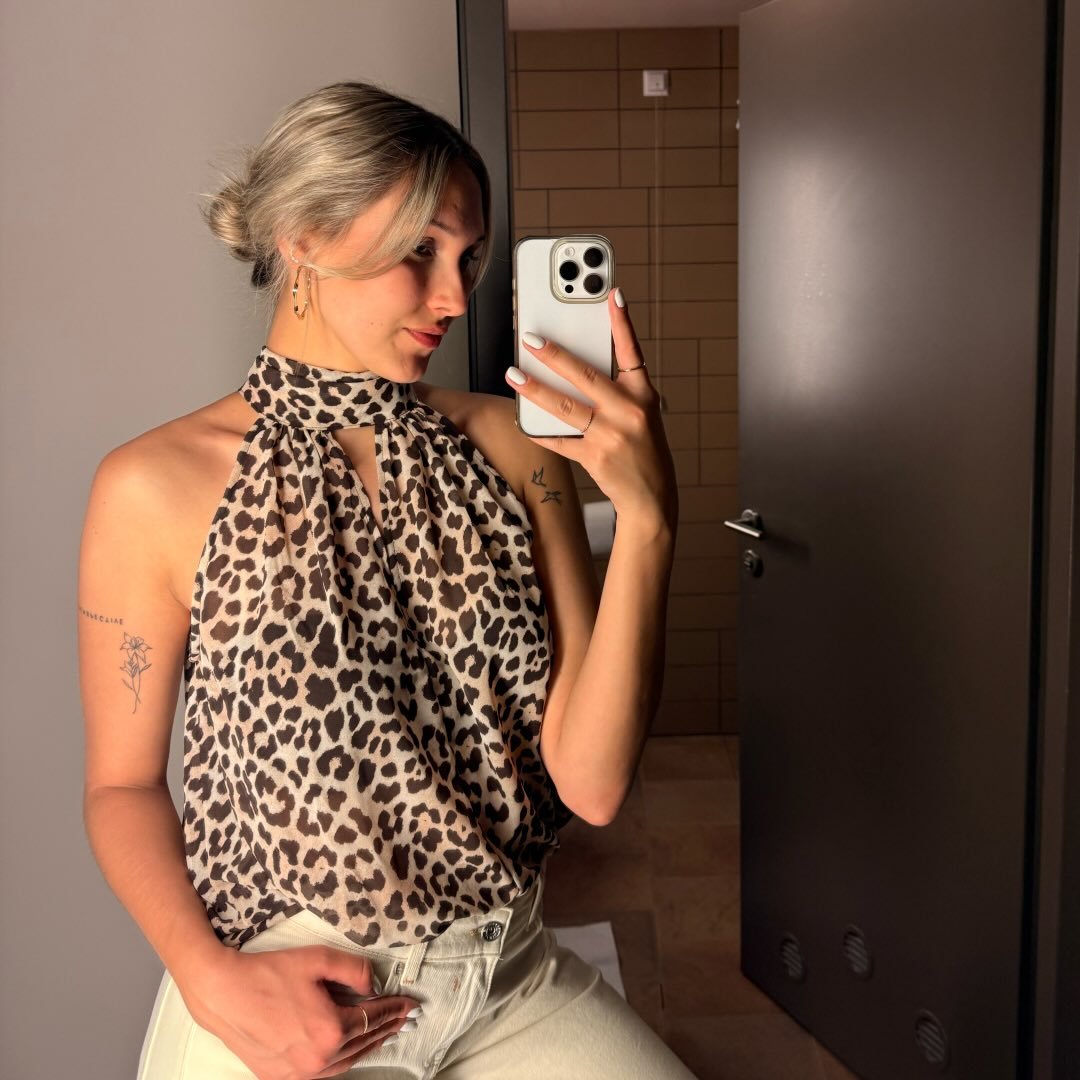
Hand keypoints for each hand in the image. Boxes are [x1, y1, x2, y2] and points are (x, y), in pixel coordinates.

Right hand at [179, 944, 421, 1079]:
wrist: (223, 992)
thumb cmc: (267, 973)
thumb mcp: (318, 959)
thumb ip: (354, 970)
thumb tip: (372, 984)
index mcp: (329, 1031)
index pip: (373, 1020)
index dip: (394, 1009)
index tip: (409, 1003)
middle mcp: (316, 1060)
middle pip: (362, 1043)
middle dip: (386, 1028)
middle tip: (402, 1017)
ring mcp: (297, 1073)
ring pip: (345, 1062)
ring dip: (366, 1045)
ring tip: (382, 1031)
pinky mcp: (280, 1076)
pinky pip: (322, 1071)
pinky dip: (340, 1058)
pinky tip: (347, 1046)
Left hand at [506, 288, 677, 533]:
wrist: (652, 497)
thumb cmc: (643, 450)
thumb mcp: (641, 414)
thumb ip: (615, 390)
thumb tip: (574, 366)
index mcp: (643, 395)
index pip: (633, 351)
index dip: (622, 323)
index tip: (612, 294)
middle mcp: (629, 412)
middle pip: (587, 376)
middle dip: (556, 356)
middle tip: (531, 339)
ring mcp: (611, 436)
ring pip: (566, 407)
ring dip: (536, 390)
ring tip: (513, 374)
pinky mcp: (594, 458)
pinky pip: (560, 440)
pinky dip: (539, 430)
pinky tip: (521, 419)